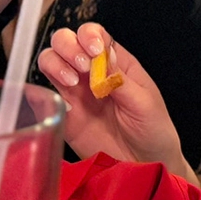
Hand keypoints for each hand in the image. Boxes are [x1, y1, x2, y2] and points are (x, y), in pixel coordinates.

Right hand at [37, 23, 188, 176]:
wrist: (146, 165)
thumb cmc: (153, 129)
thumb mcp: (144, 102)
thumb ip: (120, 80)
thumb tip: (101, 56)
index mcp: (116, 62)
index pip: (95, 34)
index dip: (89, 35)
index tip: (94, 51)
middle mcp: (91, 72)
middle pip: (67, 42)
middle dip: (68, 46)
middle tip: (83, 67)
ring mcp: (76, 92)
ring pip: (51, 61)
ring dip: (56, 63)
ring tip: (72, 81)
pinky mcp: (65, 114)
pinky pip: (46, 95)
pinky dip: (48, 93)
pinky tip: (69, 106)